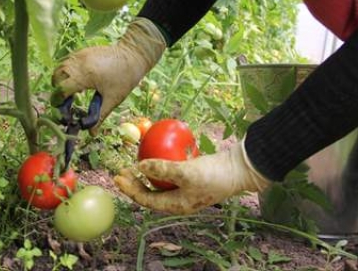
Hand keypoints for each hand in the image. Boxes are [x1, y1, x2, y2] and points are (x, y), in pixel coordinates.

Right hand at [52, 18, 165, 132]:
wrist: (134, 55)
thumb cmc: (125, 78)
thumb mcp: (112, 99)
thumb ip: (99, 116)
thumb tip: (91, 133)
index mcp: (85, 76)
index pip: (61, 89)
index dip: (58, 101)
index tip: (62, 109)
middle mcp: (78, 63)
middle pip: (56, 78)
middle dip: (58, 90)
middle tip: (66, 101)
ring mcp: (79, 55)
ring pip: (59, 67)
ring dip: (60, 79)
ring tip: (71, 90)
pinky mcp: (82, 51)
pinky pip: (67, 61)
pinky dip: (66, 71)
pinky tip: (77, 79)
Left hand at [114, 138, 270, 213]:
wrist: (240, 169)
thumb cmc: (214, 174)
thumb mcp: (186, 172)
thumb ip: (162, 169)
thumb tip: (139, 167)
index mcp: (176, 205)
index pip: (146, 199)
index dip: (130, 189)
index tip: (118, 176)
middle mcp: (179, 199)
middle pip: (151, 192)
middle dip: (135, 182)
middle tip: (123, 169)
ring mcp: (186, 188)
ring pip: (160, 182)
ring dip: (147, 173)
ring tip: (136, 161)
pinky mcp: (192, 176)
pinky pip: (171, 172)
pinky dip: (162, 164)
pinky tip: (158, 152)